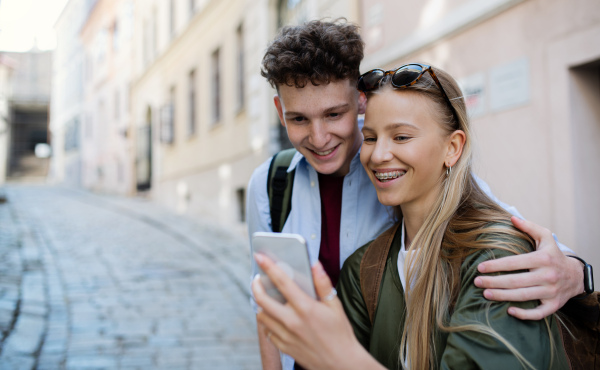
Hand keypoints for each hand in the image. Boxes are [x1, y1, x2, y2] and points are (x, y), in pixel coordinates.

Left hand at [251, 254, 381, 369]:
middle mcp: (292, 321)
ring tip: (266, 298)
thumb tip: (315, 265)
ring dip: (261, 305)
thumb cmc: (341, 334)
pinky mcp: (284, 347)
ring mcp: (286, 336)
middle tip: (256, 279)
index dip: (269, 266)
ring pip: (262, 316)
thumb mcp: (335, 306)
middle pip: (262, 300)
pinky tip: (275, 318)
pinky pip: (268, 332)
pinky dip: (268, 322)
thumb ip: (323, 284)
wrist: (341, 364)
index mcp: (306, 308)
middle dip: (255, 286)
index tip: (260, 256)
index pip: (282, 282)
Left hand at [474, 216, 583, 319]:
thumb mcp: (545, 237)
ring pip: (523, 296)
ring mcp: (551, 292)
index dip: (496, 265)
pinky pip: (539, 313)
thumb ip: (529, 227)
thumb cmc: (553, 255)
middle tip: (477, 282)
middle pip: (515, 281)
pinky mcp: (554, 305)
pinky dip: (524, 314)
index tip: (480, 267)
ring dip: (502, 296)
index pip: (515, 262)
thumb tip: (511, 218)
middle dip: (494, 282)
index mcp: (543, 259)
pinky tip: (509, 311)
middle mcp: (548, 276)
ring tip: (485, 294)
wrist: (576, 276)